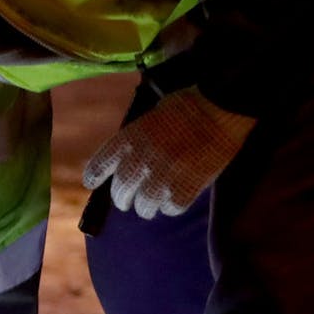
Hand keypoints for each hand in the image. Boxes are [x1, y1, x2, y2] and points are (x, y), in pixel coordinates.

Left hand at [83, 87, 256, 219]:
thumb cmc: (189, 104)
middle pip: (121, 190)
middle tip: (127, 203)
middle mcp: (143, 158)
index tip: (92, 183)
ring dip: (145, 208)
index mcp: (131, 137)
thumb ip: (138, 137)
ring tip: (148, 209)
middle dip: (122, 199)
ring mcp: (165, 174)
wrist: (222, 104)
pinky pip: (172, 207)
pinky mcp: (188, 184)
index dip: (94, 176)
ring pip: (145, 204)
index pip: (102, 163)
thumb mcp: (153, 114)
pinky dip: (170, 208)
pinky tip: (172, 204)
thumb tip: (127, 158)